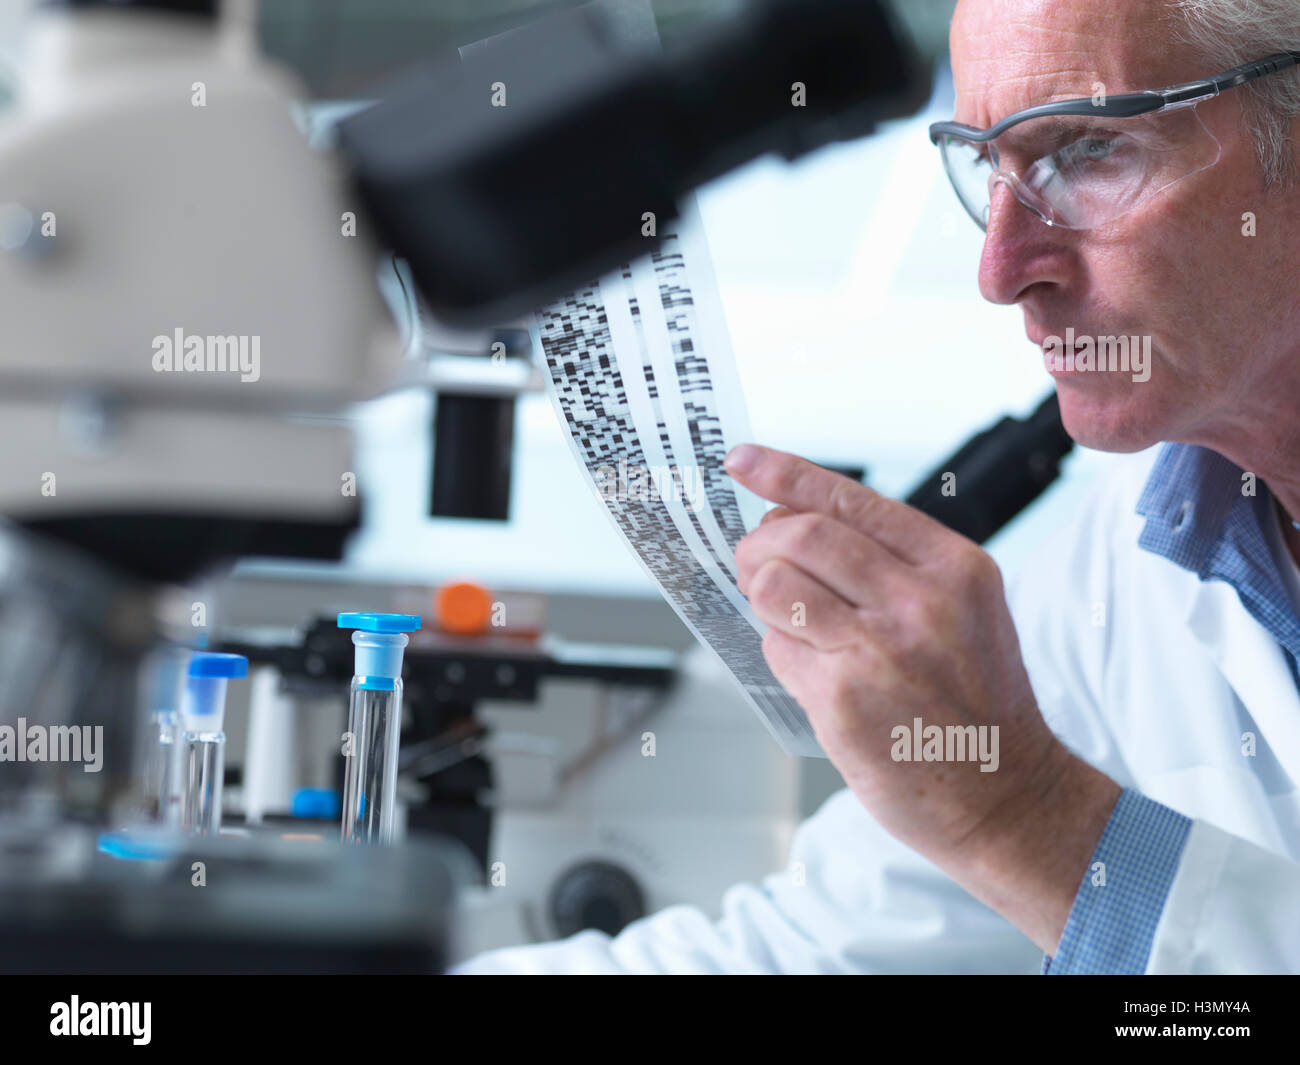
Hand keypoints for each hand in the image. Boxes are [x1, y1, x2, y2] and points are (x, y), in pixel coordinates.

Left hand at [725, 443, 1120, 950]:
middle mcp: (918, 603)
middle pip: (800, 536)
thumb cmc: (977, 698)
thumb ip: (895, 560)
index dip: (784, 473)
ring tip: (783, 611)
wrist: (1003, 794)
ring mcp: (877, 652)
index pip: (849, 500)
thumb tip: (795, 520)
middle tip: (751, 558)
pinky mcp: (841, 700)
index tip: (741, 460)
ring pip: (776, 586)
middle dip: (759, 541)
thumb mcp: (966, 607)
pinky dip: (780, 648)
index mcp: (952, 567)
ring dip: (761, 593)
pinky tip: (811, 666)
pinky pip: (777, 647)